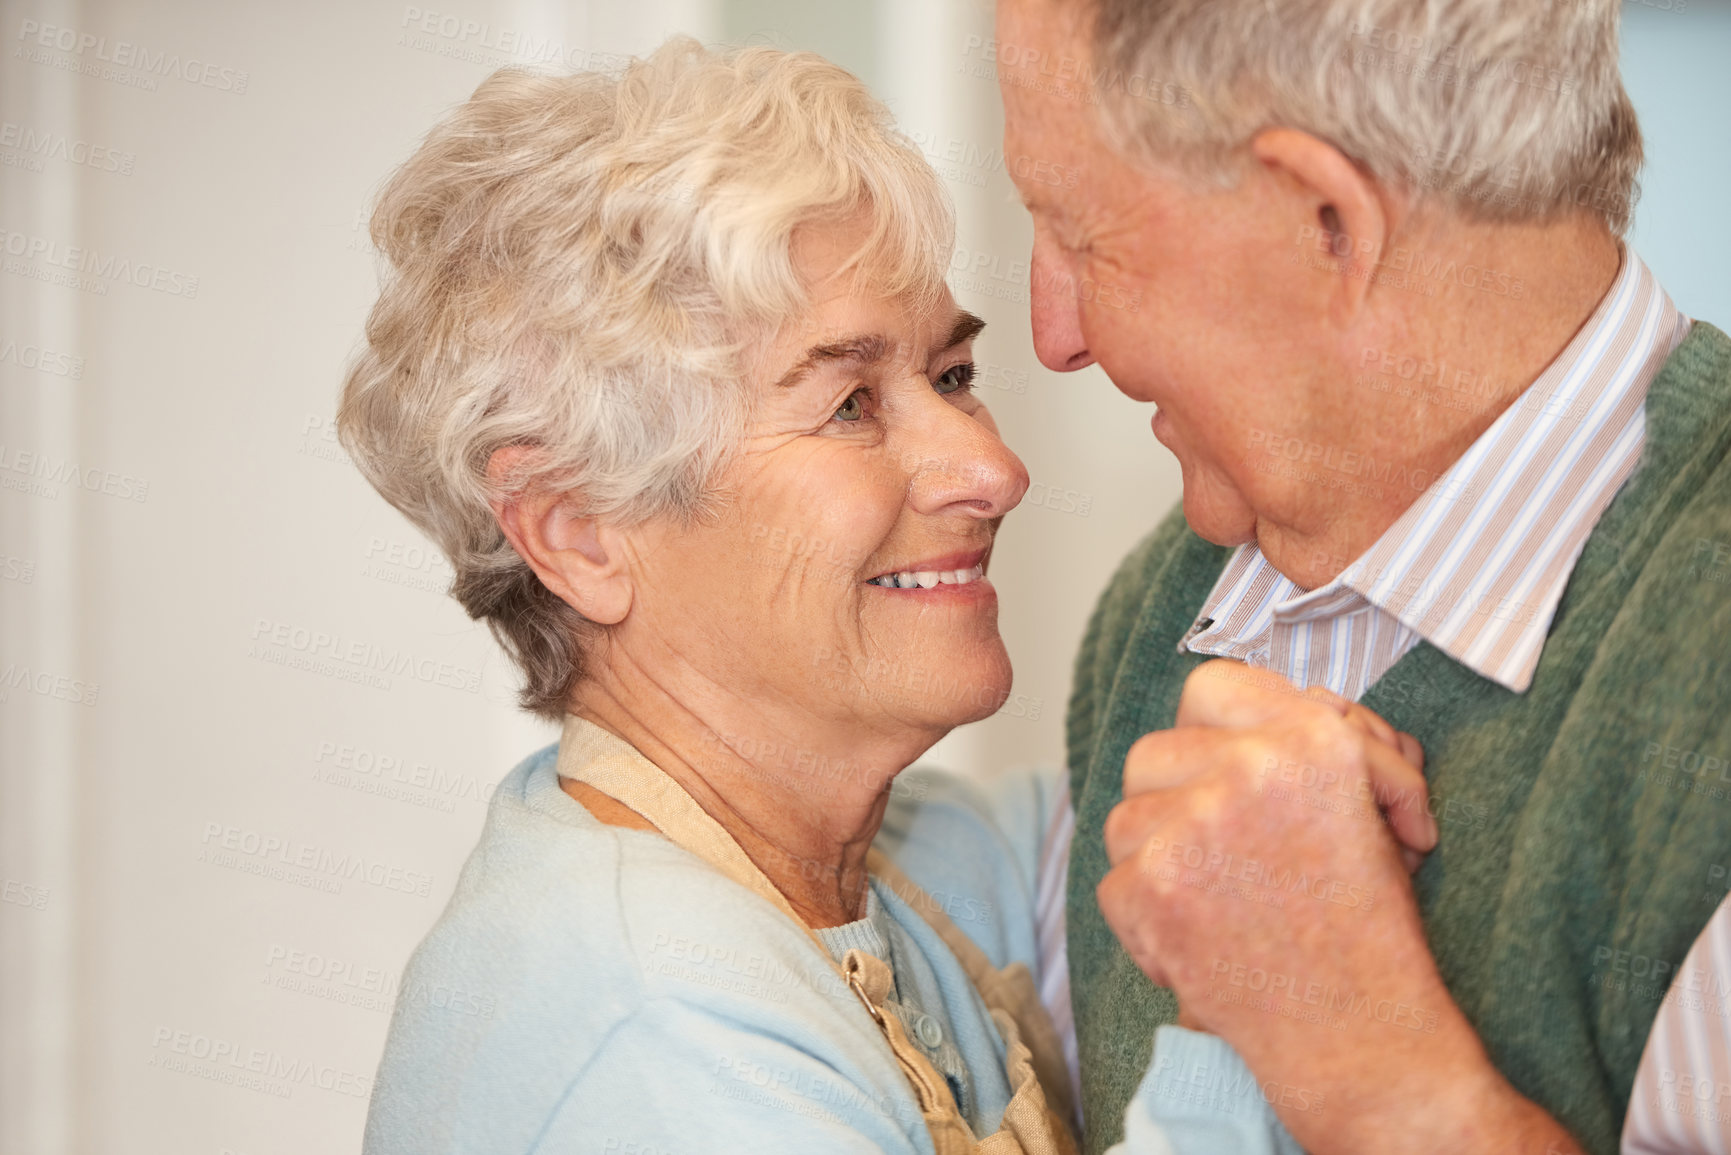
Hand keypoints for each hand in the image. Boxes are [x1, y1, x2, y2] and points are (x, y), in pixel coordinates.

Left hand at [1097, 660, 1578, 1152]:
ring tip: (1218, 899)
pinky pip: (1115, 882)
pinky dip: (1145, 919)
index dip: (1214, 728)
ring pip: (1126, 818)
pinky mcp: (1151, 887)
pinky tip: (1198, 943)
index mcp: (1309, 739)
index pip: (1212, 688)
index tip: (1226, 765)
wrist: (1360, 1034)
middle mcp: (1248, 769)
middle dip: (1178, 799)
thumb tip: (1280, 708)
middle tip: (1220, 848)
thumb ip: (1315, 743)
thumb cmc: (1371, 927)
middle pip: (1154, 754)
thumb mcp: (1371, 808)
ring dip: (1158, 857)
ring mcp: (1192, 824)